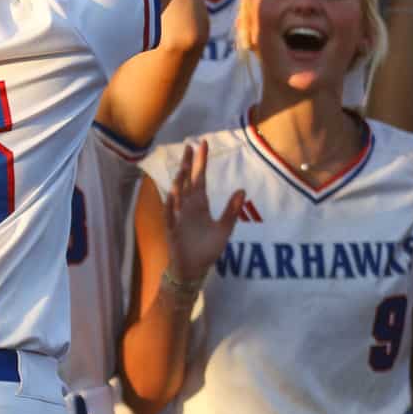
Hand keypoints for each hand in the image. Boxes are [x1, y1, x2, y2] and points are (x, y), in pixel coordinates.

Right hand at [163, 140, 246, 284]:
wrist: (194, 269)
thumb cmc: (207, 249)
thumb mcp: (224, 230)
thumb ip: (231, 211)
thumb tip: (242, 189)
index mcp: (200, 205)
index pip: (200, 179)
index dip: (202, 162)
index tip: (202, 144)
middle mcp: (188, 207)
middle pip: (187, 181)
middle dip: (188, 164)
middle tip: (189, 145)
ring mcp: (179, 216)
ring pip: (177, 195)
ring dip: (180, 182)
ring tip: (184, 168)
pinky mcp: (173, 229)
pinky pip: (171, 215)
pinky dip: (171, 204)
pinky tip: (173, 194)